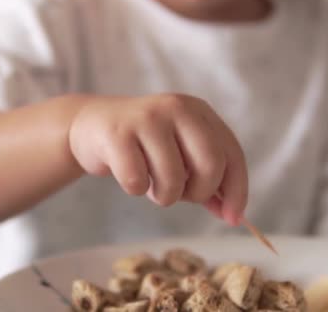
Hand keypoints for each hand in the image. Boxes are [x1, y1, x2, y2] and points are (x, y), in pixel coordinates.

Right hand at [69, 94, 247, 224]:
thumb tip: (233, 214)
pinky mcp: (117, 134)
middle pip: (211, 164)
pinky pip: (137, 182)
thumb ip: (208, 179)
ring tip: (151, 184)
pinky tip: (127, 173)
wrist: (90, 126)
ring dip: (163, 196)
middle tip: (181, 195)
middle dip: (198, 193)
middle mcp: (176, 108)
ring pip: (173, 179)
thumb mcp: (180, 154)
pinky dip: (135, 189)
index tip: (232, 218)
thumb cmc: (142, 146)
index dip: (237, 190)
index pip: (232, 154)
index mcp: (198, 111)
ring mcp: (146, 118)